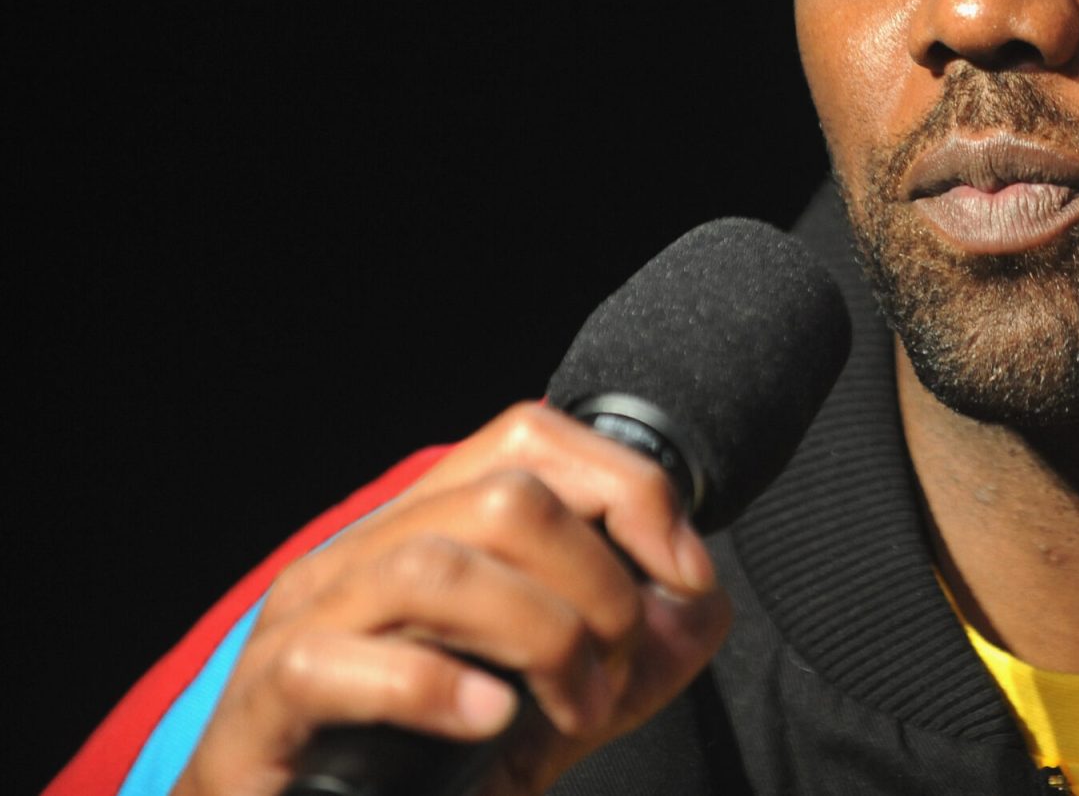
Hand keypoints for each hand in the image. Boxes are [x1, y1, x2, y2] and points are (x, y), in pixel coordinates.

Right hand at [172, 402, 732, 795]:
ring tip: (574, 709)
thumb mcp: (567, 696)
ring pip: (435, 566)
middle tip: (617, 670)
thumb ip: (643, 644)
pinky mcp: (260, 705)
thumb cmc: (442, 768)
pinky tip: (490, 721)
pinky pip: (332, 663)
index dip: (627, 488)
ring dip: (538, 637)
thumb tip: (698, 599)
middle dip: (596, 584)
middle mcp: (360, 553)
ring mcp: (302, 621)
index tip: (685, 576)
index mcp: (426, 526)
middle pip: (505, 499)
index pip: (528, 436)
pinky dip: (429, 688)